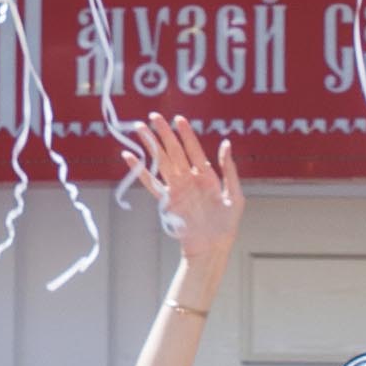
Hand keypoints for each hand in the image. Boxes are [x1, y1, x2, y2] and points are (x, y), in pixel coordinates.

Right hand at [129, 118, 244, 283]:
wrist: (212, 248)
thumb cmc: (226, 225)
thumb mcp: (235, 195)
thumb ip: (230, 169)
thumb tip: (225, 143)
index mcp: (206, 176)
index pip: (194, 150)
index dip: (186, 134)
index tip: (178, 119)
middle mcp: (189, 179)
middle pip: (174, 152)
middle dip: (163, 134)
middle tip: (152, 117)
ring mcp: (176, 189)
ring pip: (161, 163)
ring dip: (150, 146)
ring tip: (139, 129)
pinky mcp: (166, 201)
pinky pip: (151, 183)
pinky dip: (140, 171)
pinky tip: (129, 157)